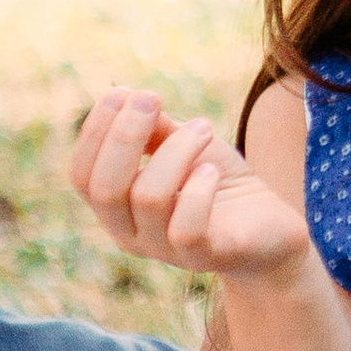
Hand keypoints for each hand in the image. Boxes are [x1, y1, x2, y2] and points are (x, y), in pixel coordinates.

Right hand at [72, 91, 308, 283]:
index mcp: (116, 207)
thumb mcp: (183, 145)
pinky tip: (212, 170)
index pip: (81, 175)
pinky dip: (198, 191)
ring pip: (148, 198)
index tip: (122, 92)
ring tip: (203, 129)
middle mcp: (130, 234)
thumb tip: (129, 96)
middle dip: (125, 135)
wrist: (269, 223)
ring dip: (176, 152)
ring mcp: (165, 251)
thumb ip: (155, 128)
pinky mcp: (203, 257)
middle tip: (154, 98)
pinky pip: (186, 228)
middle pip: (104, 189)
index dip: (95, 132)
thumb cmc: (216, 180)